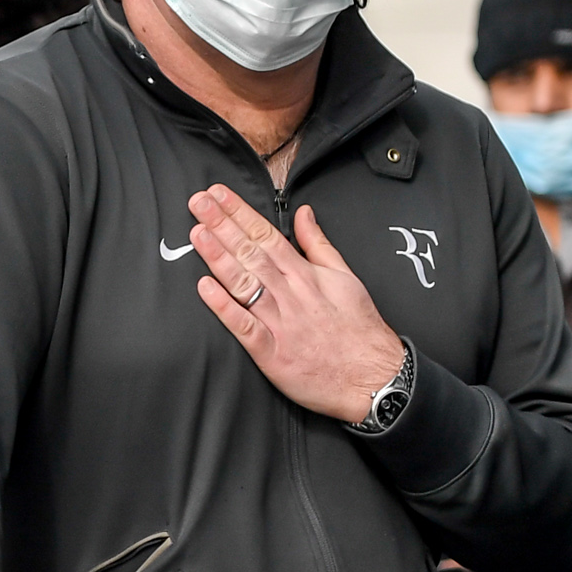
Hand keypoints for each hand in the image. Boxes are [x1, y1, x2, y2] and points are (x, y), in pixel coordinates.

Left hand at [188, 186, 406, 421]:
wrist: (374, 376)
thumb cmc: (359, 329)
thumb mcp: (345, 276)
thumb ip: (318, 244)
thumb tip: (303, 214)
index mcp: (305, 275)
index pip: (267, 235)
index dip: (241, 213)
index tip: (219, 195)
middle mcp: (290, 294)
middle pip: (251, 253)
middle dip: (222, 225)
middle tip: (198, 202)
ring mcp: (280, 323)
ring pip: (244, 283)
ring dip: (219, 257)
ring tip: (197, 233)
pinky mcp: (272, 353)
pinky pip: (244, 326)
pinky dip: (224, 307)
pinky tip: (205, 288)